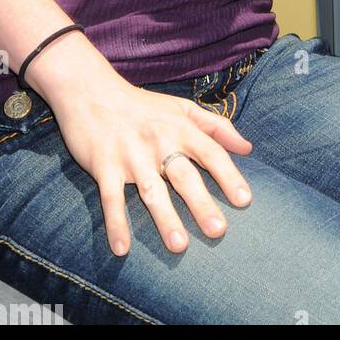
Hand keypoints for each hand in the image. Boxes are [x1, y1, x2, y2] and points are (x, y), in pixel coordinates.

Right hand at [51, 72, 253, 256]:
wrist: (91, 91)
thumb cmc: (143, 105)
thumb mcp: (183, 108)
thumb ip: (217, 126)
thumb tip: (248, 148)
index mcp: (180, 127)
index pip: (211, 152)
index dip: (229, 176)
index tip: (244, 201)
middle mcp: (159, 141)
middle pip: (184, 176)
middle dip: (201, 204)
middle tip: (218, 231)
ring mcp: (131, 154)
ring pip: (152, 190)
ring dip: (165, 219)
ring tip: (179, 246)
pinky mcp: (104, 165)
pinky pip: (111, 198)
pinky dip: (116, 222)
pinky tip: (122, 248)